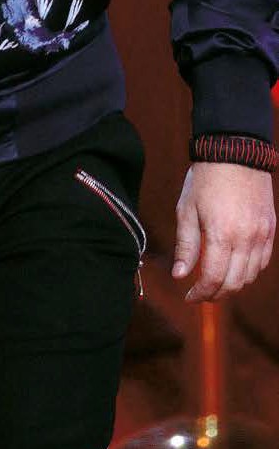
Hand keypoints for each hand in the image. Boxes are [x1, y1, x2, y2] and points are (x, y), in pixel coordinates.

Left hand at [172, 163, 275, 300]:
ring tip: (216, 281)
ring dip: (233, 284)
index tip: (189, 296)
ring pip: (250, 276)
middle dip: (216, 294)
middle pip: (234, 283)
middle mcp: (246, 238)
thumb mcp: (187, 209)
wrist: (235, 151)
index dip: (200, 293)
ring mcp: (261, 234)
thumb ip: (185, 245)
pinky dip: (249, 271)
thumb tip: (179, 275)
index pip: (214, 278)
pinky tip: (235, 267)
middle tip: (201, 293)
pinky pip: (263, 261)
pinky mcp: (270, 228)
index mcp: (221, 234)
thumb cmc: (205, 178)